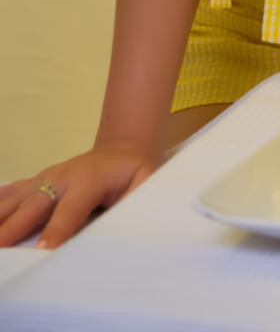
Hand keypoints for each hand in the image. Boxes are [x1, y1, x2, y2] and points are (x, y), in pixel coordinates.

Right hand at [0, 144, 156, 249]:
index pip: (71, 209)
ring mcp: (46, 177)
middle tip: (0, 245)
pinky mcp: (36, 182)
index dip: (58, 229)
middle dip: (15, 226)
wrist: (121, 150)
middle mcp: (62, 177)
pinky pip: (12, 192)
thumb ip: (138, 199)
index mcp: (89, 180)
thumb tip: (128, 223)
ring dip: (1, 216)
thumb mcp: (146, 181)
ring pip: (18, 198)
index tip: (43, 249)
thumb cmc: (133, 172)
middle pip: (35, 204)